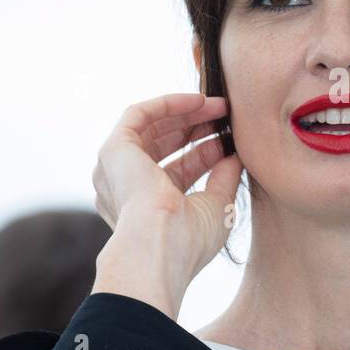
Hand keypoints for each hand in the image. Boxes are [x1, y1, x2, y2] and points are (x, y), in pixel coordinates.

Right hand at [91, 92, 243, 317]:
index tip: (231, 143)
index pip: (177, 170)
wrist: (159, 248)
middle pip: (163, 145)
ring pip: (151, 127)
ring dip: (186, 113)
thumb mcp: (216, 207)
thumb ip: (223, 179)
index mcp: (147, 207)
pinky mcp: (114, 149)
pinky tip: (197, 101)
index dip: (205, 153)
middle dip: (197, 129)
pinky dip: (168, 104)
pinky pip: (138, 114)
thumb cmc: (187, 241)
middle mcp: (126, 187)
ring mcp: (117, 168)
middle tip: (226, 117)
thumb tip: (235, 157)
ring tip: (219, 106)